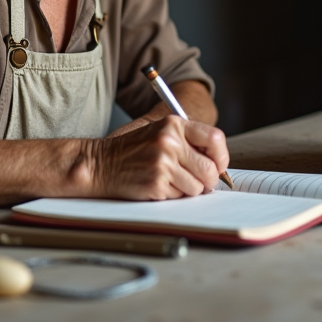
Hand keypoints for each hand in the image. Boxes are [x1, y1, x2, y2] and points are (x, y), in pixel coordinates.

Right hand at [92, 115, 228, 199]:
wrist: (100, 163)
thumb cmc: (133, 150)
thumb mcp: (161, 133)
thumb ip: (188, 142)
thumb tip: (219, 166)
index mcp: (174, 124)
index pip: (215, 139)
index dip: (221, 157)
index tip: (217, 166)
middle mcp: (170, 141)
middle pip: (210, 169)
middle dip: (208, 181)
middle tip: (200, 183)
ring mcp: (163, 163)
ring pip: (197, 187)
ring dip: (188, 189)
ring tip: (170, 180)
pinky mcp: (156, 183)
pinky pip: (179, 196)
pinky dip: (172, 195)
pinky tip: (157, 185)